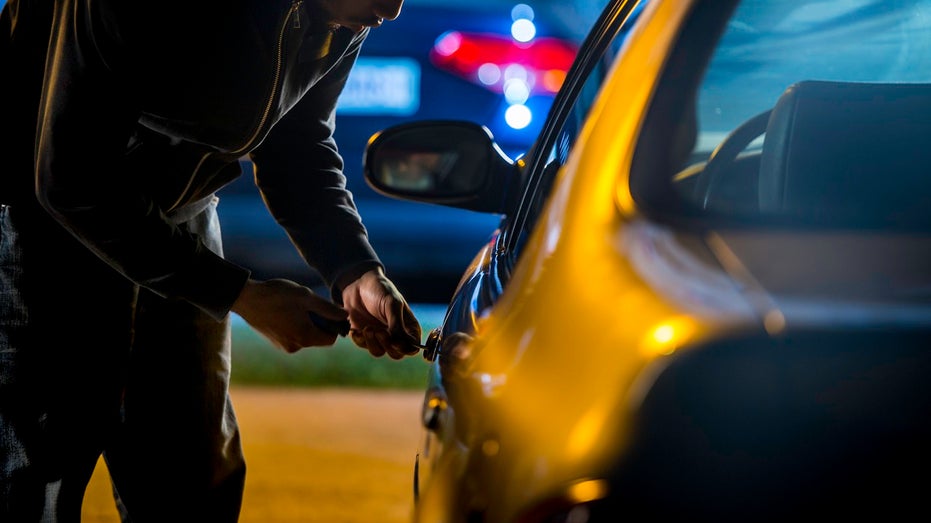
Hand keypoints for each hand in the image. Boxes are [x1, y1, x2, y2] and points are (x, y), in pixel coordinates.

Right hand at [231, 278, 348, 352]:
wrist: (246, 298)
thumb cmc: (278, 295)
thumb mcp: (306, 297)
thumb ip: (328, 308)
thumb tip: (345, 316)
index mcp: (305, 337)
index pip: (331, 339)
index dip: (334, 326)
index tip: (329, 311)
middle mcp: (295, 347)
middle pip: (318, 338)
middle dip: (319, 323)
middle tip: (309, 305)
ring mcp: (284, 346)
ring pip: (306, 336)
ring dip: (306, 323)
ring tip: (294, 307)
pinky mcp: (276, 343)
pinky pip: (294, 336)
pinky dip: (295, 325)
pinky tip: (285, 312)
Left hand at [341, 268, 421, 358]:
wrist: (358, 283)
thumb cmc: (381, 290)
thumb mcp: (392, 304)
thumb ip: (397, 324)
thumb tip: (401, 343)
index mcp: (408, 327)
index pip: (412, 347)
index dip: (405, 349)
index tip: (396, 342)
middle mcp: (396, 334)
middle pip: (396, 354)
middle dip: (388, 346)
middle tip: (380, 332)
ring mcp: (380, 336)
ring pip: (379, 352)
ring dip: (373, 343)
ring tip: (367, 328)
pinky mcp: (364, 336)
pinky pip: (363, 346)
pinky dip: (360, 340)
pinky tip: (356, 330)